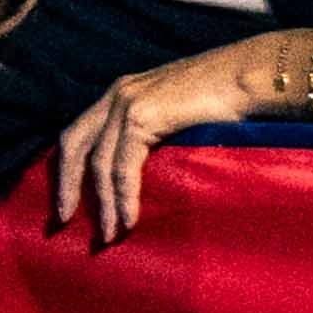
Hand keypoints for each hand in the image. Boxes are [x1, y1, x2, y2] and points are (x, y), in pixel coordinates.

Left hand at [47, 35, 278, 243]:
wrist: (249, 76)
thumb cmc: (223, 100)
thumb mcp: (174, 116)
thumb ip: (151, 135)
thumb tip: (137, 177)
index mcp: (122, 93)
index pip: (79, 132)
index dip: (67, 168)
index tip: (66, 202)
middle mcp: (118, 94)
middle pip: (73, 144)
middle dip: (65, 186)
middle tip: (62, 222)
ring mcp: (127, 102)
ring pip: (99, 164)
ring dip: (103, 205)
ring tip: (109, 236)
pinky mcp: (142, 116)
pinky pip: (122, 167)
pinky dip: (123, 198)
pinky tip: (128, 221)